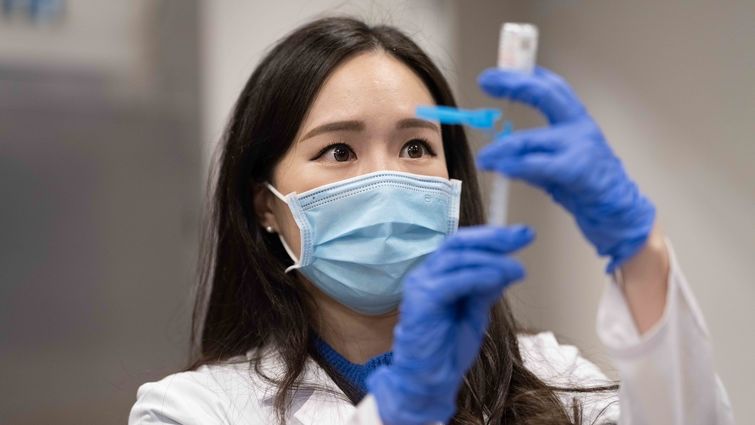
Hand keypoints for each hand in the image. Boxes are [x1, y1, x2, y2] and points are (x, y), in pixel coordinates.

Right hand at [366, 225, 533, 424]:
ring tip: (517, 268)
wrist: (429, 382)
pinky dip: (478, 277)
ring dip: (492, 260)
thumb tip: (507, 267)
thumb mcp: (475, 313)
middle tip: (523, 235)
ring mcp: (421, 286)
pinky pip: (454, 282)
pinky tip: (499, 278)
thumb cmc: (448, 350)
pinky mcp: (422, 302)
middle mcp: (425, 274)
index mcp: (437, 275)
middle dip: (494, 238)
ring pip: (457, 259)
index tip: (523, 234)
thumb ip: (486, 289)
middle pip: (459, 243)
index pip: (464, 245)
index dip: (494, 237)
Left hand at [476, 66, 655, 271]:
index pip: (550, 88)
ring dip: (500, 148)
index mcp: (576, 122)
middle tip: (486, 80)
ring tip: (484, 158)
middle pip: (545, 94)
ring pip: (531, 139)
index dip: (523, 77)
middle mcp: (580, 127)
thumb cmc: (588, 190)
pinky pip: (538, 165)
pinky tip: (501, 169)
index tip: (496, 74)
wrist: (619, 216)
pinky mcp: (578, 169)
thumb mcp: (556, 165)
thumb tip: (500, 150)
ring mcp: (581, 146)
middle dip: (514, 83)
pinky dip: (516, 167)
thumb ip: (532, 153)